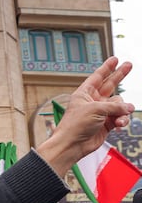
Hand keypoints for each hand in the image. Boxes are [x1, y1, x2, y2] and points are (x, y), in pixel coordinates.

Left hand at [37, 57, 132, 176]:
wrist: (73, 144)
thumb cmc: (76, 125)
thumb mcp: (95, 109)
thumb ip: (114, 106)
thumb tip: (129, 107)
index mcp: (84, 94)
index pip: (97, 77)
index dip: (107, 67)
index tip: (115, 58)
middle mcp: (92, 101)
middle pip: (110, 85)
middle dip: (120, 75)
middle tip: (129, 65)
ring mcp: (100, 112)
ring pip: (119, 105)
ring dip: (122, 110)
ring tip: (120, 118)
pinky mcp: (106, 124)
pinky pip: (120, 117)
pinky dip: (122, 120)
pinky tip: (119, 124)